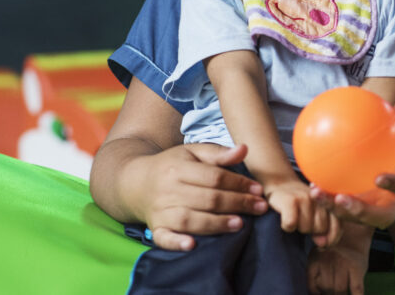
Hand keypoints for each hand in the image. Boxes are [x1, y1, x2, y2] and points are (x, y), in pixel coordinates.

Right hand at [127, 142, 267, 250]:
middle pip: (207, 198)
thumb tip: (244, 149)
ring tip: (239, 224)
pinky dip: (176, 243)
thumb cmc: (172, 166)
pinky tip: (192, 245)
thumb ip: (218, 153)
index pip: (214, 177)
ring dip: (216, 223)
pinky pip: (163, 238)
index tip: (258, 189)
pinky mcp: (155, 228)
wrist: (135, 183)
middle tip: (259, 208)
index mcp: (179, 168)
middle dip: (236, 203)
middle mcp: (168, 190)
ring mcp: (160, 211)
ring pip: (190, 219)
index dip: (238, 183)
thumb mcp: (192, 152)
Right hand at [266, 178, 341, 245]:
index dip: (330, 237)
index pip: (338, 226)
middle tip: (303, 220)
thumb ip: (327, 231)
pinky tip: (285, 218)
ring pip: (306, 228)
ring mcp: (306, 197)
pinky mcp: (290, 199)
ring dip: (298, 227)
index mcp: (331, 202)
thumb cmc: (302, 206)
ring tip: (295, 216)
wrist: (281, 184)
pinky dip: (287, 226)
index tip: (321, 241)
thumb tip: (322, 244)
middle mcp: (321, 197)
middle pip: (321, 229)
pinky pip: (291, 224)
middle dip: (311, 230)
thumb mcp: (318, 216)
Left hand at [308, 224, 371, 294]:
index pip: (312, 286)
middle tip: (332, 289)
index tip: (321, 293)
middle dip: (328, 292)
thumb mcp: (318, 252)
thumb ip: (315, 269)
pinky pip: (356, 288)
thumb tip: (315, 292)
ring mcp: (343, 265)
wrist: (354, 228)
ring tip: (342, 290)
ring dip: (340, 293)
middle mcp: (327, 262)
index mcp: (315, 259)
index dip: (317, 293)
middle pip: (326, 288)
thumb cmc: (335, 243)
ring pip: (339, 290)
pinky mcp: (357, 268)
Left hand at [311, 102, 394, 229]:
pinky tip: (311, 184)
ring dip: (332, 207)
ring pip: (352, 216)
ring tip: (316, 191)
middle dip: (358, 211)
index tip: (379, 178)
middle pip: (376, 216)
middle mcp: (390, 205)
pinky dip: (326, 199)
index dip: (392, 185)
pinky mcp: (357, 211)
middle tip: (340, 199)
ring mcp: (372, 211)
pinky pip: (340, 206)